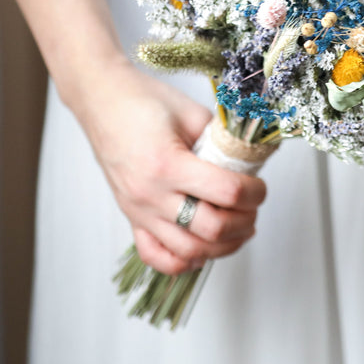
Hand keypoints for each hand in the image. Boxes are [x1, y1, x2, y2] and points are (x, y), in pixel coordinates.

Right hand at [64, 57, 267, 274]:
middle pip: (211, 229)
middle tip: (253, 208)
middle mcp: (151, 194)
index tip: (261, 186)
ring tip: (238, 230)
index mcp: (169, 164)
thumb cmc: (144, 102)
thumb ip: (221, 142)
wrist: (102, 101)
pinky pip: (155, 256)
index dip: (255, 193)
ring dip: (222, 246)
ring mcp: (139, 211)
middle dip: (244, 222)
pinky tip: (203, 249)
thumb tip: (249, 164)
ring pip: (188, 251)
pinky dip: (182, 262)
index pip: (227, 192)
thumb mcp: (192, 114)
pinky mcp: (131, 217)